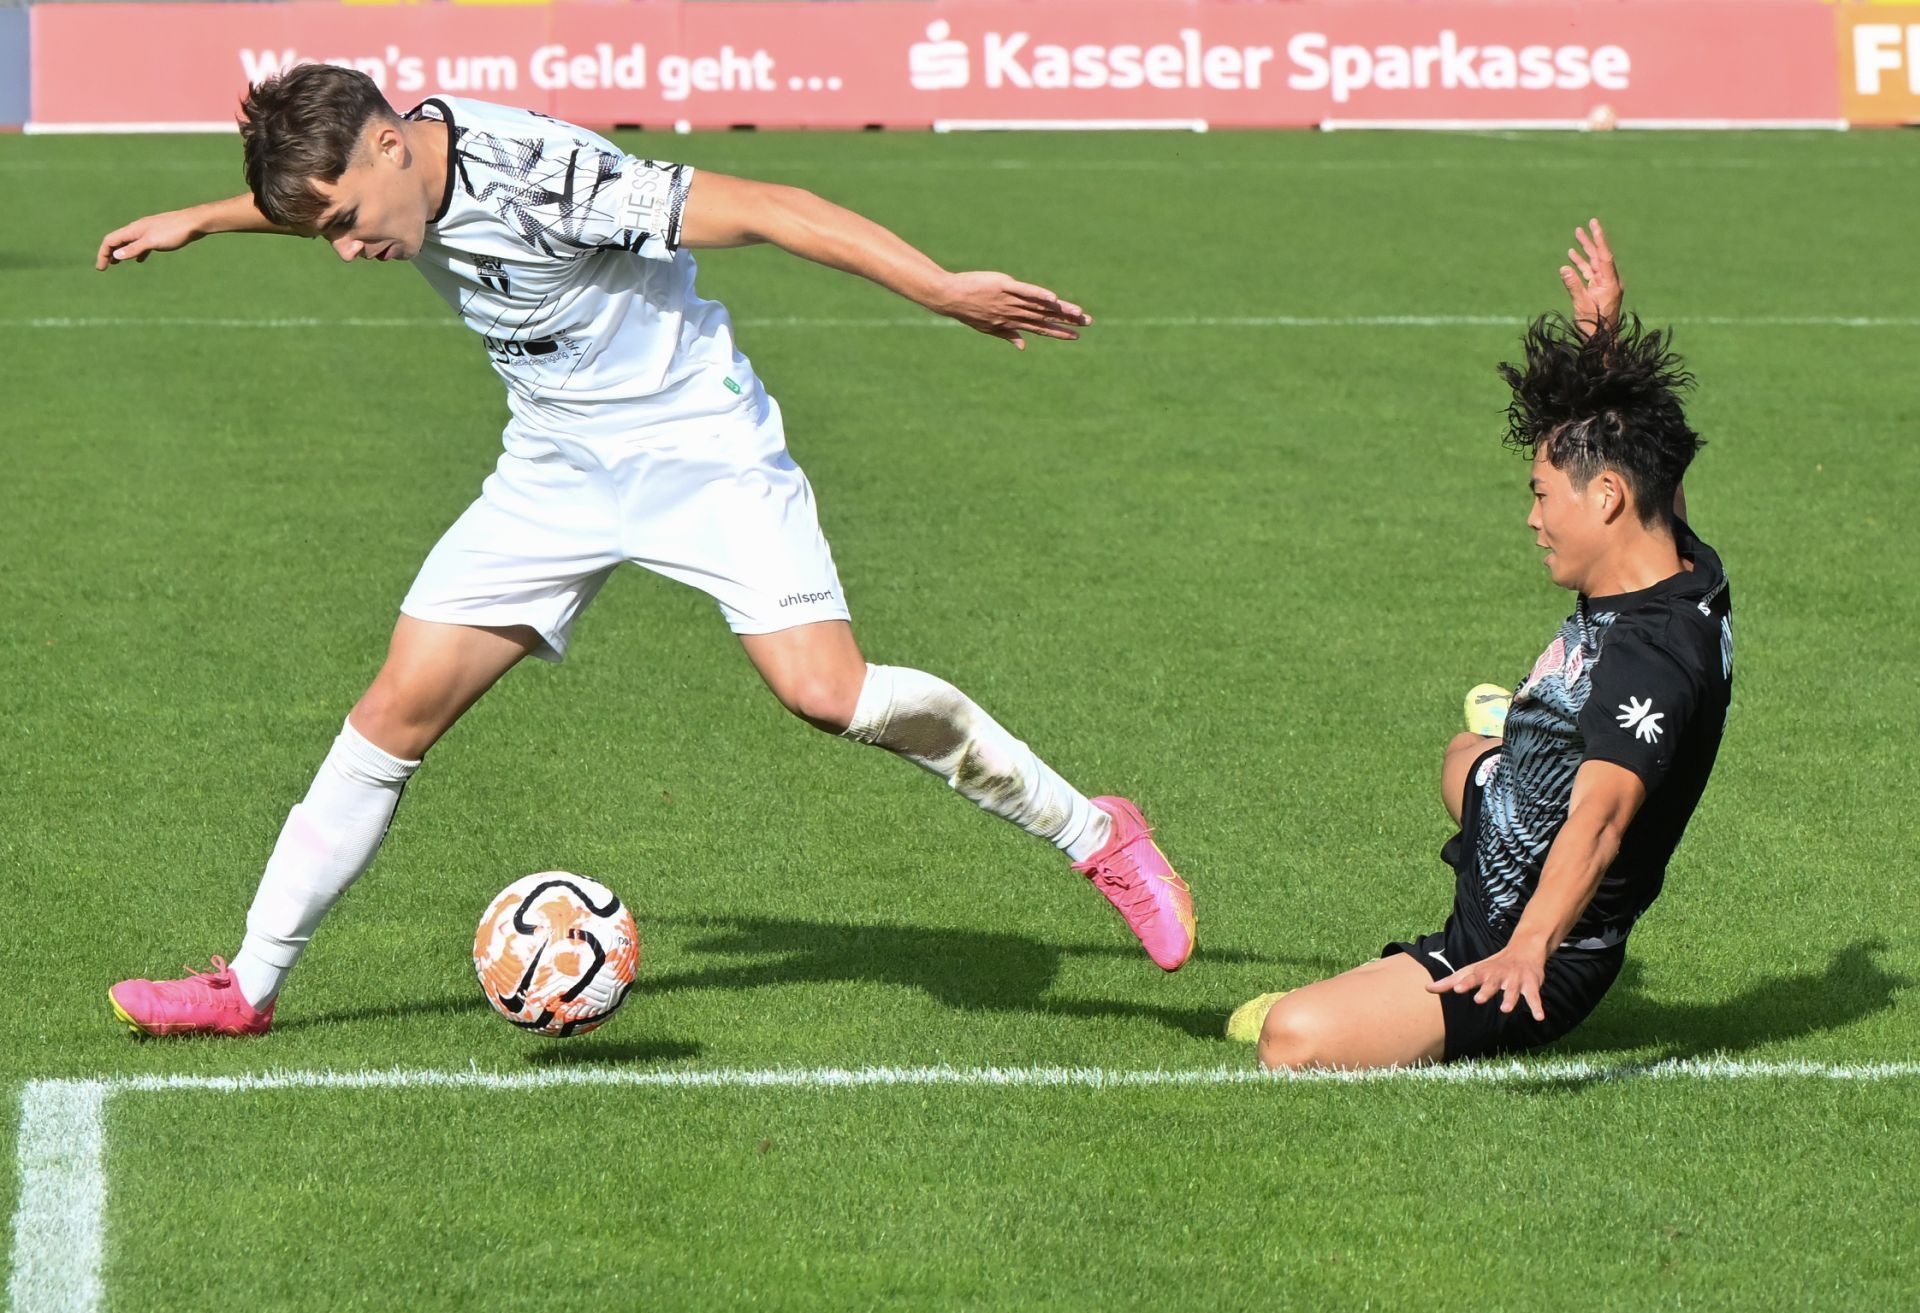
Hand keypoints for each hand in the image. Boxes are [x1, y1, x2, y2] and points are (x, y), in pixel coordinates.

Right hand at [96, 209, 203, 269]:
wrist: (194, 222)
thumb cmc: (174, 232)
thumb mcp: (152, 242)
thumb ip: (135, 248)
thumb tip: (117, 255)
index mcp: (133, 229)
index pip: (110, 240)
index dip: (103, 253)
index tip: (101, 268)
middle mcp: (137, 229)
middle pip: (117, 240)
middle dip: (109, 253)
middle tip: (104, 267)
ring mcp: (148, 231)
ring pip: (129, 242)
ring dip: (121, 253)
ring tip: (116, 263)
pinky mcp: (158, 235)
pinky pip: (142, 244)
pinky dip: (137, 252)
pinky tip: (140, 260)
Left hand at [932, 272, 1091, 348]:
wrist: (951, 297)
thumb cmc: (969, 311)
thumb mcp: (989, 328)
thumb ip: (1008, 335)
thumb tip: (1023, 347)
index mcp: (1012, 323)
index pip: (1040, 329)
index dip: (1059, 333)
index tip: (1076, 336)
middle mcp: (1015, 313)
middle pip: (1046, 317)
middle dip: (1067, 321)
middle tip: (1087, 322)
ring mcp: (1010, 300)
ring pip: (1040, 306)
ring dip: (1060, 310)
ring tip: (1077, 312)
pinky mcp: (1005, 286)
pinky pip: (1025, 291)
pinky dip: (1039, 295)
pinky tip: (1053, 298)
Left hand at [1426, 944, 1547, 1021]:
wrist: (1524, 950)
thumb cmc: (1492, 966)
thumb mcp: (1472, 970)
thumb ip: (1450, 981)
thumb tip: (1427, 988)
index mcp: (1483, 972)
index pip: (1472, 977)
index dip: (1464, 983)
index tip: (1456, 989)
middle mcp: (1498, 974)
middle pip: (1491, 983)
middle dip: (1486, 990)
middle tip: (1479, 1000)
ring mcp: (1515, 979)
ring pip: (1513, 990)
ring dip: (1510, 999)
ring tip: (1505, 1009)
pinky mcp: (1531, 984)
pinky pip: (1534, 997)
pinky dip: (1537, 1006)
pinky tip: (1539, 1017)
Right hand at [1560, 219, 1621, 335]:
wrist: (1601, 341)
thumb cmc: (1594, 325)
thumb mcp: (1581, 304)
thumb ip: (1573, 285)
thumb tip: (1564, 268)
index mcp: (1610, 283)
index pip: (1605, 256)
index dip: (1599, 239)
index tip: (1594, 225)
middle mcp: (1609, 282)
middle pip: (1600, 256)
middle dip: (1592, 241)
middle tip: (1586, 224)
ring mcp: (1604, 286)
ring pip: (1594, 263)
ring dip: (1585, 250)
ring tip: (1577, 236)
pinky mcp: (1598, 291)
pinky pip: (1589, 273)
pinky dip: (1581, 264)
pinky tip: (1572, 257)